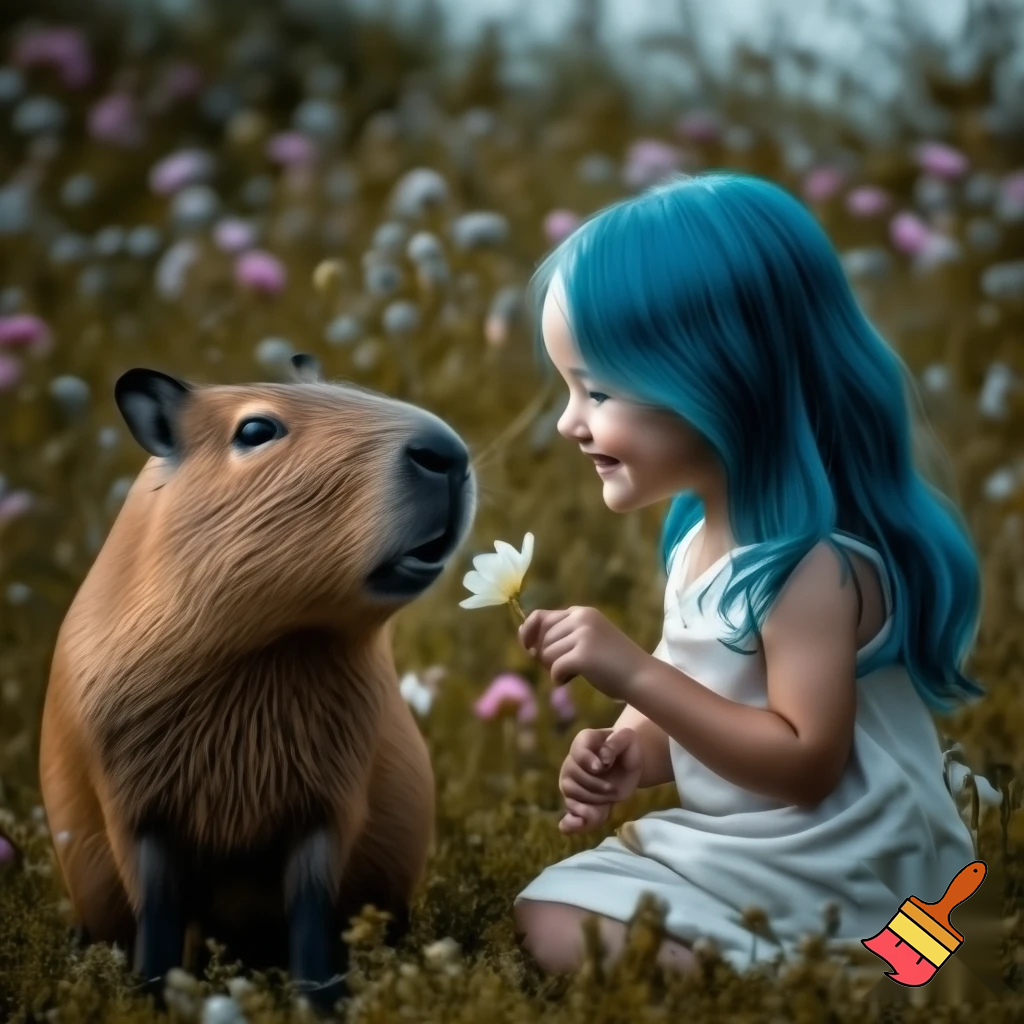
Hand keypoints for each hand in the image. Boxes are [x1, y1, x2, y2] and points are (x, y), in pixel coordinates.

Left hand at [518, 605, 648, 699]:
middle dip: (543, 656)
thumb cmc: (611, 663)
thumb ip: (559, 635)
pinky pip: (555, 669)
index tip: (528, 648)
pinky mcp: (583, 654)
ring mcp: (583, 635)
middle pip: (541, 639)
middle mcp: (581, 619)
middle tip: (561, 668)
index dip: (529, 633)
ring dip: (553, 669)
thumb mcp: (586, 639)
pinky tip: (570, 681)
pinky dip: (558, 679)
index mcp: (581, 612)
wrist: (641, 676)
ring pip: (546, 655)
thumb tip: (522, 634)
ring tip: (572, 673)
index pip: (540, 617)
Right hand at [558, 727, 643, 832]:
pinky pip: (568, 813)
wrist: (626, 766)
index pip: (577, 750)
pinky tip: (578, 824)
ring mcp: (571, 781)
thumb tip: (603, 758)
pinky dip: (572, 822)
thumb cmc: (626, 749)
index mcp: (584, 741)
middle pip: (572, 775)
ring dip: (590, 801)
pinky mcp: (575, 800)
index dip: (586, 760)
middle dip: (594, 785)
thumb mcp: (628, 740)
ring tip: (608, 801)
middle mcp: (572, 761)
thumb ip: (616, 743)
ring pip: (569, 794)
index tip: (600, 767)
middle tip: (612, 788)